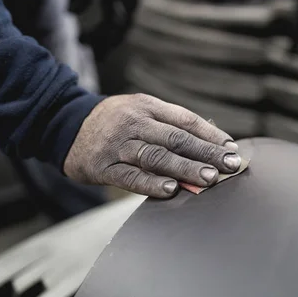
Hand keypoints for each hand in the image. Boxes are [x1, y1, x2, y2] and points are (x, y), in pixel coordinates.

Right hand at [63, 94, 240, 197]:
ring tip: (209, 178)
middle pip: (175, 138)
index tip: (231, 148)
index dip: (210, 134)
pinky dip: (151, 184)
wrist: (66, 127)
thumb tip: (213, 140)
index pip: (185, 120)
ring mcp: (118, 144)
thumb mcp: (140, 112)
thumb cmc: (114, 123)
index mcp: (147, 106)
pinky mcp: (103, 166)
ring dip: (185, 168)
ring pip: (156, 156)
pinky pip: (130, 177)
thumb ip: (171, 125)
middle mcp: (134, 122)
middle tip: (230, 165)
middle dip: (206, 152)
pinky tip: (171, 190)